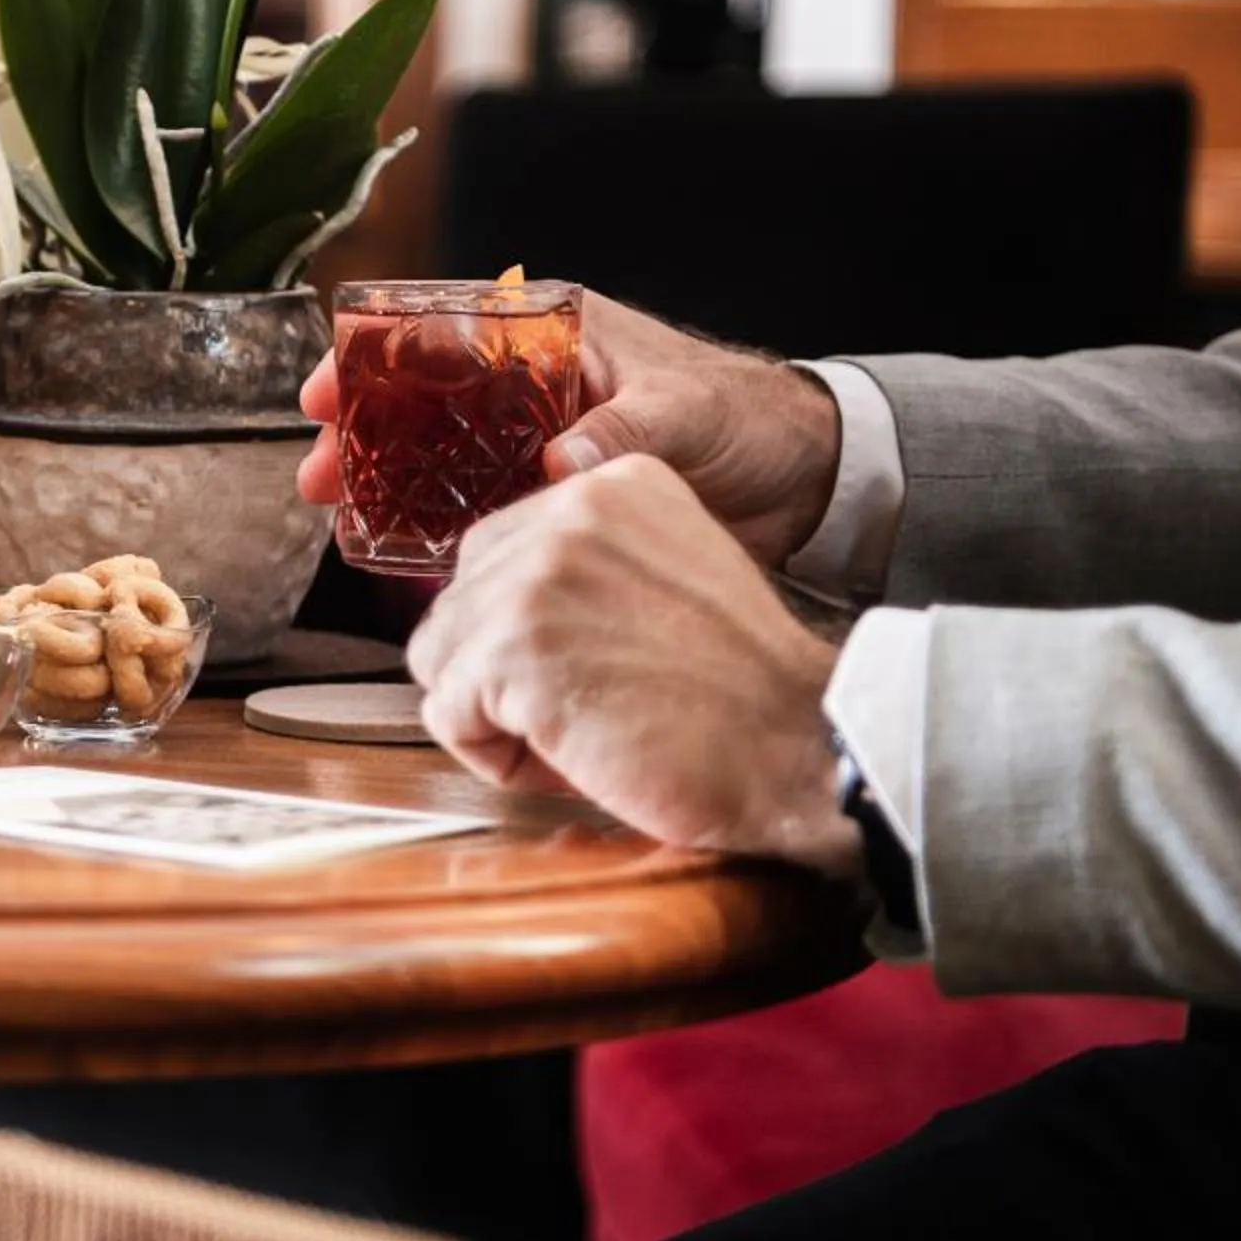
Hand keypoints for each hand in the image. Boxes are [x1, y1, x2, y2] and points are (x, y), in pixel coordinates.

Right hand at [297, 292, 844, 565]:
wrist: (801, 480)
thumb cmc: (748, 419)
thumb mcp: (683, 414)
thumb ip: (620, 432)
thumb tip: (558, 462)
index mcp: (555, 333)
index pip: (445, 329)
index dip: (376, 356)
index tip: (329, 387)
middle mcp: (533, 383)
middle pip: (422, 396)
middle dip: (361, 429)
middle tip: (315, 470)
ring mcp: (535, 438)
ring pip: (436, 453)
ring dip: (384, 480)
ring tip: (334, 512)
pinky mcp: (550, 495)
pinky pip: (474, 505)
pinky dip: (433, 522)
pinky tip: (394, 549)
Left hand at [405, 455, 858, 879]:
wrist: (799, 746)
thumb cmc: (741, 692)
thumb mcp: (666, 579)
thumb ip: (585, 568)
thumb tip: (491, 608)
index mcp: (610, 483)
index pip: (496, 554)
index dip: (529, 633)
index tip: (594, 668)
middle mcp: (566, 509)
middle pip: (458, 603)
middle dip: (502, 673)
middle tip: (587, 711)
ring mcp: (534, 574)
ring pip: (442, 657)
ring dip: (496, 716)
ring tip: (579, 736)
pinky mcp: (513, 646)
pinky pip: (447, 714)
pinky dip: (495, 757)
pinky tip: (570, 758)